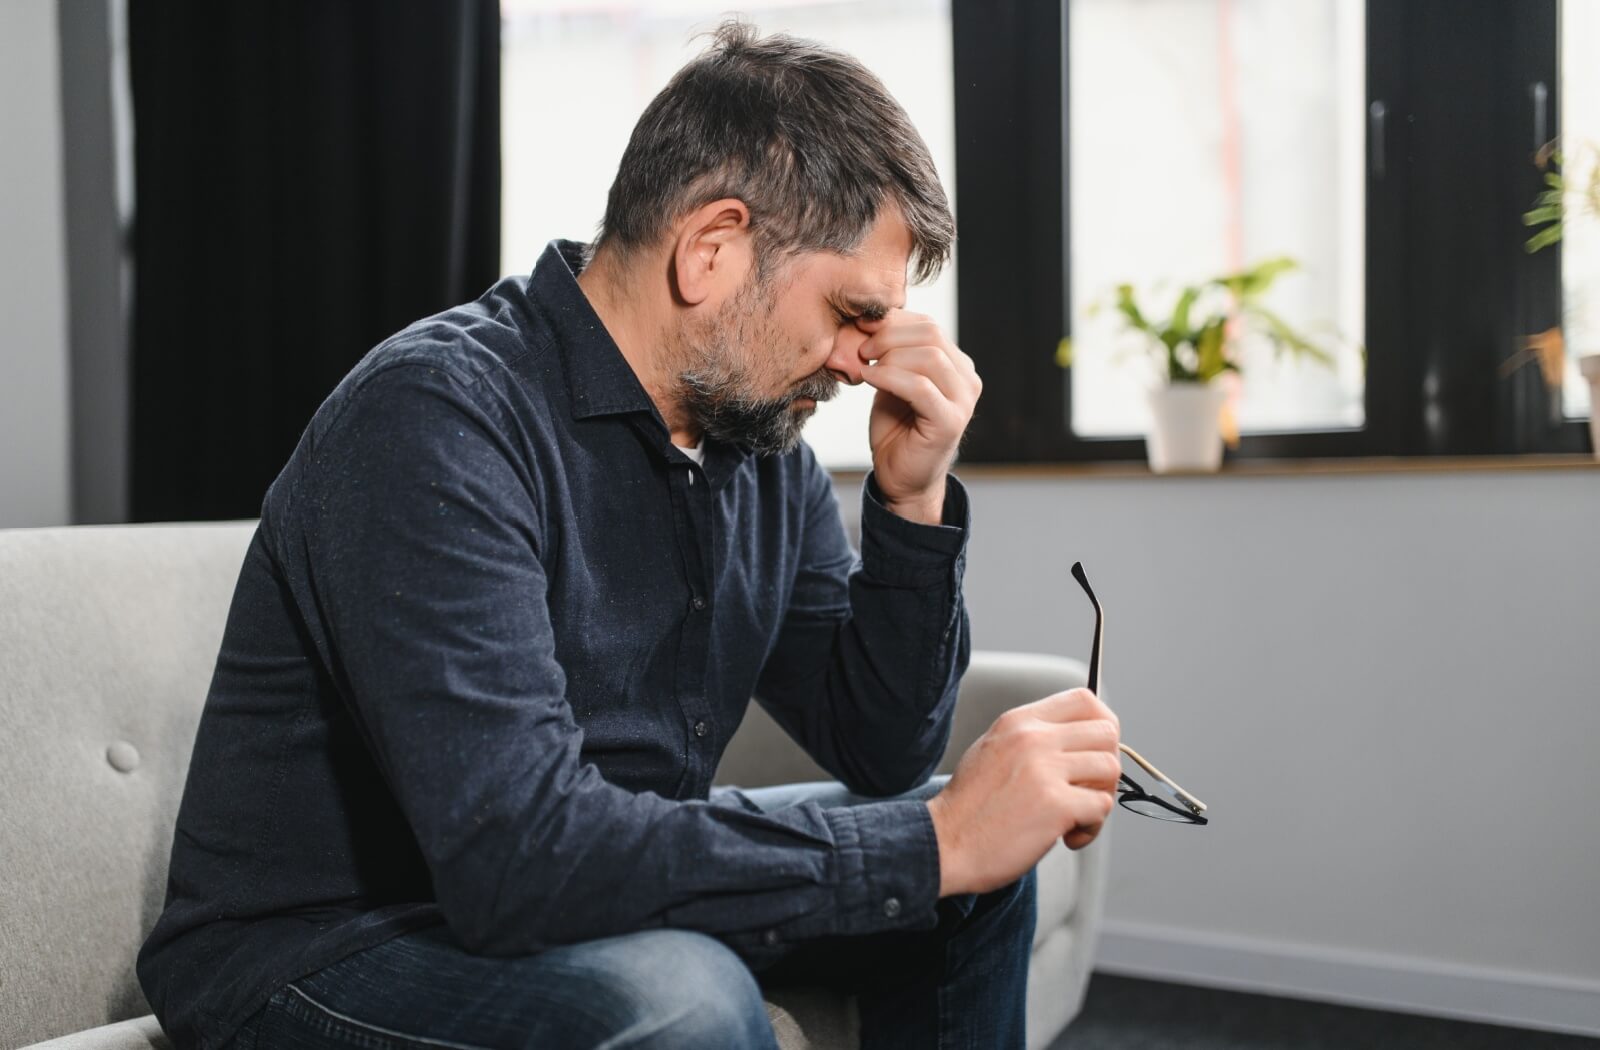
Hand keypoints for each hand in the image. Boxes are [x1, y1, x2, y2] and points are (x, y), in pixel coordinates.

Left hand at [854, 312, 981, 523]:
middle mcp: (967, 379)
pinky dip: (888, 377)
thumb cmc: (896, 428)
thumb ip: (891, 351)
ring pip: (929, 356)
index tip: (862, 327)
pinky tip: (868, 378)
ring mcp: (963, 401)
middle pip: (931, 333)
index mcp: (957, 364)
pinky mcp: (950, 421)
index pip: (928, 324)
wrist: (900, 477)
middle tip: (862, 348)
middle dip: (889, 335)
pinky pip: (920, 386)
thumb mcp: (891, 379)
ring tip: (864, 365)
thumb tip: (872, 317)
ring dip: (889, 356)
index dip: (893, 320)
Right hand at [925, 688, 1120, 896]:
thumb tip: (1075, 739)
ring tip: (1076, 818)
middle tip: (1088, 790)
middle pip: (1107, 732)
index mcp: (1019, 721)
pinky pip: (1102, 806)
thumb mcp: (992, 749)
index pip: (1084, 699)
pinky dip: (1092, 827)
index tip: (1095, 751)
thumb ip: (1031, 737)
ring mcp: (1045, 770)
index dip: (1101, 724)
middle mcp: (1034, 738)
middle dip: (1106, 764)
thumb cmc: (969, 806)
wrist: (944, 844)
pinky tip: (1068, 837)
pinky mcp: (1056, 805)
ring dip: (1101, 798)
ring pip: (1110, 768)